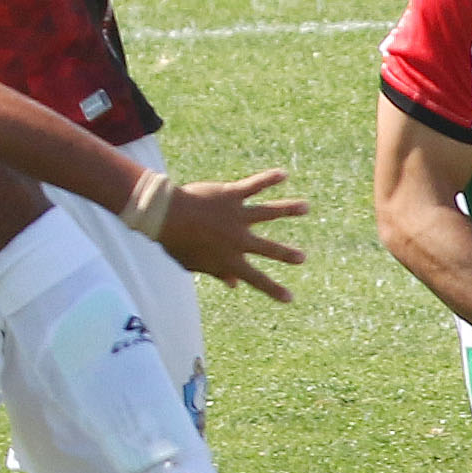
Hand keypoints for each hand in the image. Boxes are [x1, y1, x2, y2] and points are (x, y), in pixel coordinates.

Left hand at [157, 170, 310, 299]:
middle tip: (302, 258)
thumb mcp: (194, 264)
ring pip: (269, 212)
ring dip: (289, 209)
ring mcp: (237, 216)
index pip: (256, 279)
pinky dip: (269, 179)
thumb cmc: (176, 242)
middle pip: (269, 248)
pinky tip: (283, 174)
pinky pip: (255, 186)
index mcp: (229, 260)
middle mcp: (239, 239)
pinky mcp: (232, 195)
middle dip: (287, 254)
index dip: (274, 290)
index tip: (289, 298)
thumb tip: (234, 283)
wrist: (166, 215)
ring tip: (305, 207)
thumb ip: (216, 272)